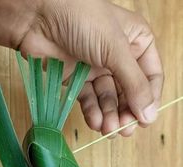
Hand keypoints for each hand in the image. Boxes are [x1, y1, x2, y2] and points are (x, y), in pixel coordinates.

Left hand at [19, 0, 163, 135]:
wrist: (36, 15)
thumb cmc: (80, 18)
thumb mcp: (115, 49)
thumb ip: (134, 83)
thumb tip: (150, 114)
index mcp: (136, 41)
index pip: (151, 77)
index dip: (149, 99)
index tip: (145, 119)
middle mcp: (118, 56)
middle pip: (129, 93)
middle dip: (127, 112)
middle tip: (125, 129)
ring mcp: (96, 68)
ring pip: (109, 99)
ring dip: (110, 116)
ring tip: (108, 129)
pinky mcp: (76, 79)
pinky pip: (89, 100)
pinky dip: (93, 112)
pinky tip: (95, 121)